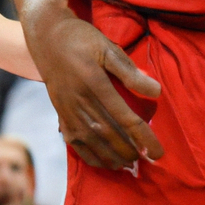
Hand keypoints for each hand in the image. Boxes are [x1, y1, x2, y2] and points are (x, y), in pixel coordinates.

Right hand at [26, 2, 162, 168]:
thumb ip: (129, 71)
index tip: (158, 151)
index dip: (143, 136)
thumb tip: (155, 91)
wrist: (46, 39)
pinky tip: (103, 162)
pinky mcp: (61, 115)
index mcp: (94, 83)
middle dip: (130, 150)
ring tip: (130, 165)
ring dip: (112, 157)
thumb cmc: (81, 39)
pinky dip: (90, 155)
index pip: (125, 117)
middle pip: (109, 134)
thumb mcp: (107, 47)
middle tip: (149, 160)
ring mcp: (68, 111)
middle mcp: (80, 102)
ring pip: (92, 142)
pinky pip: (75, 142)